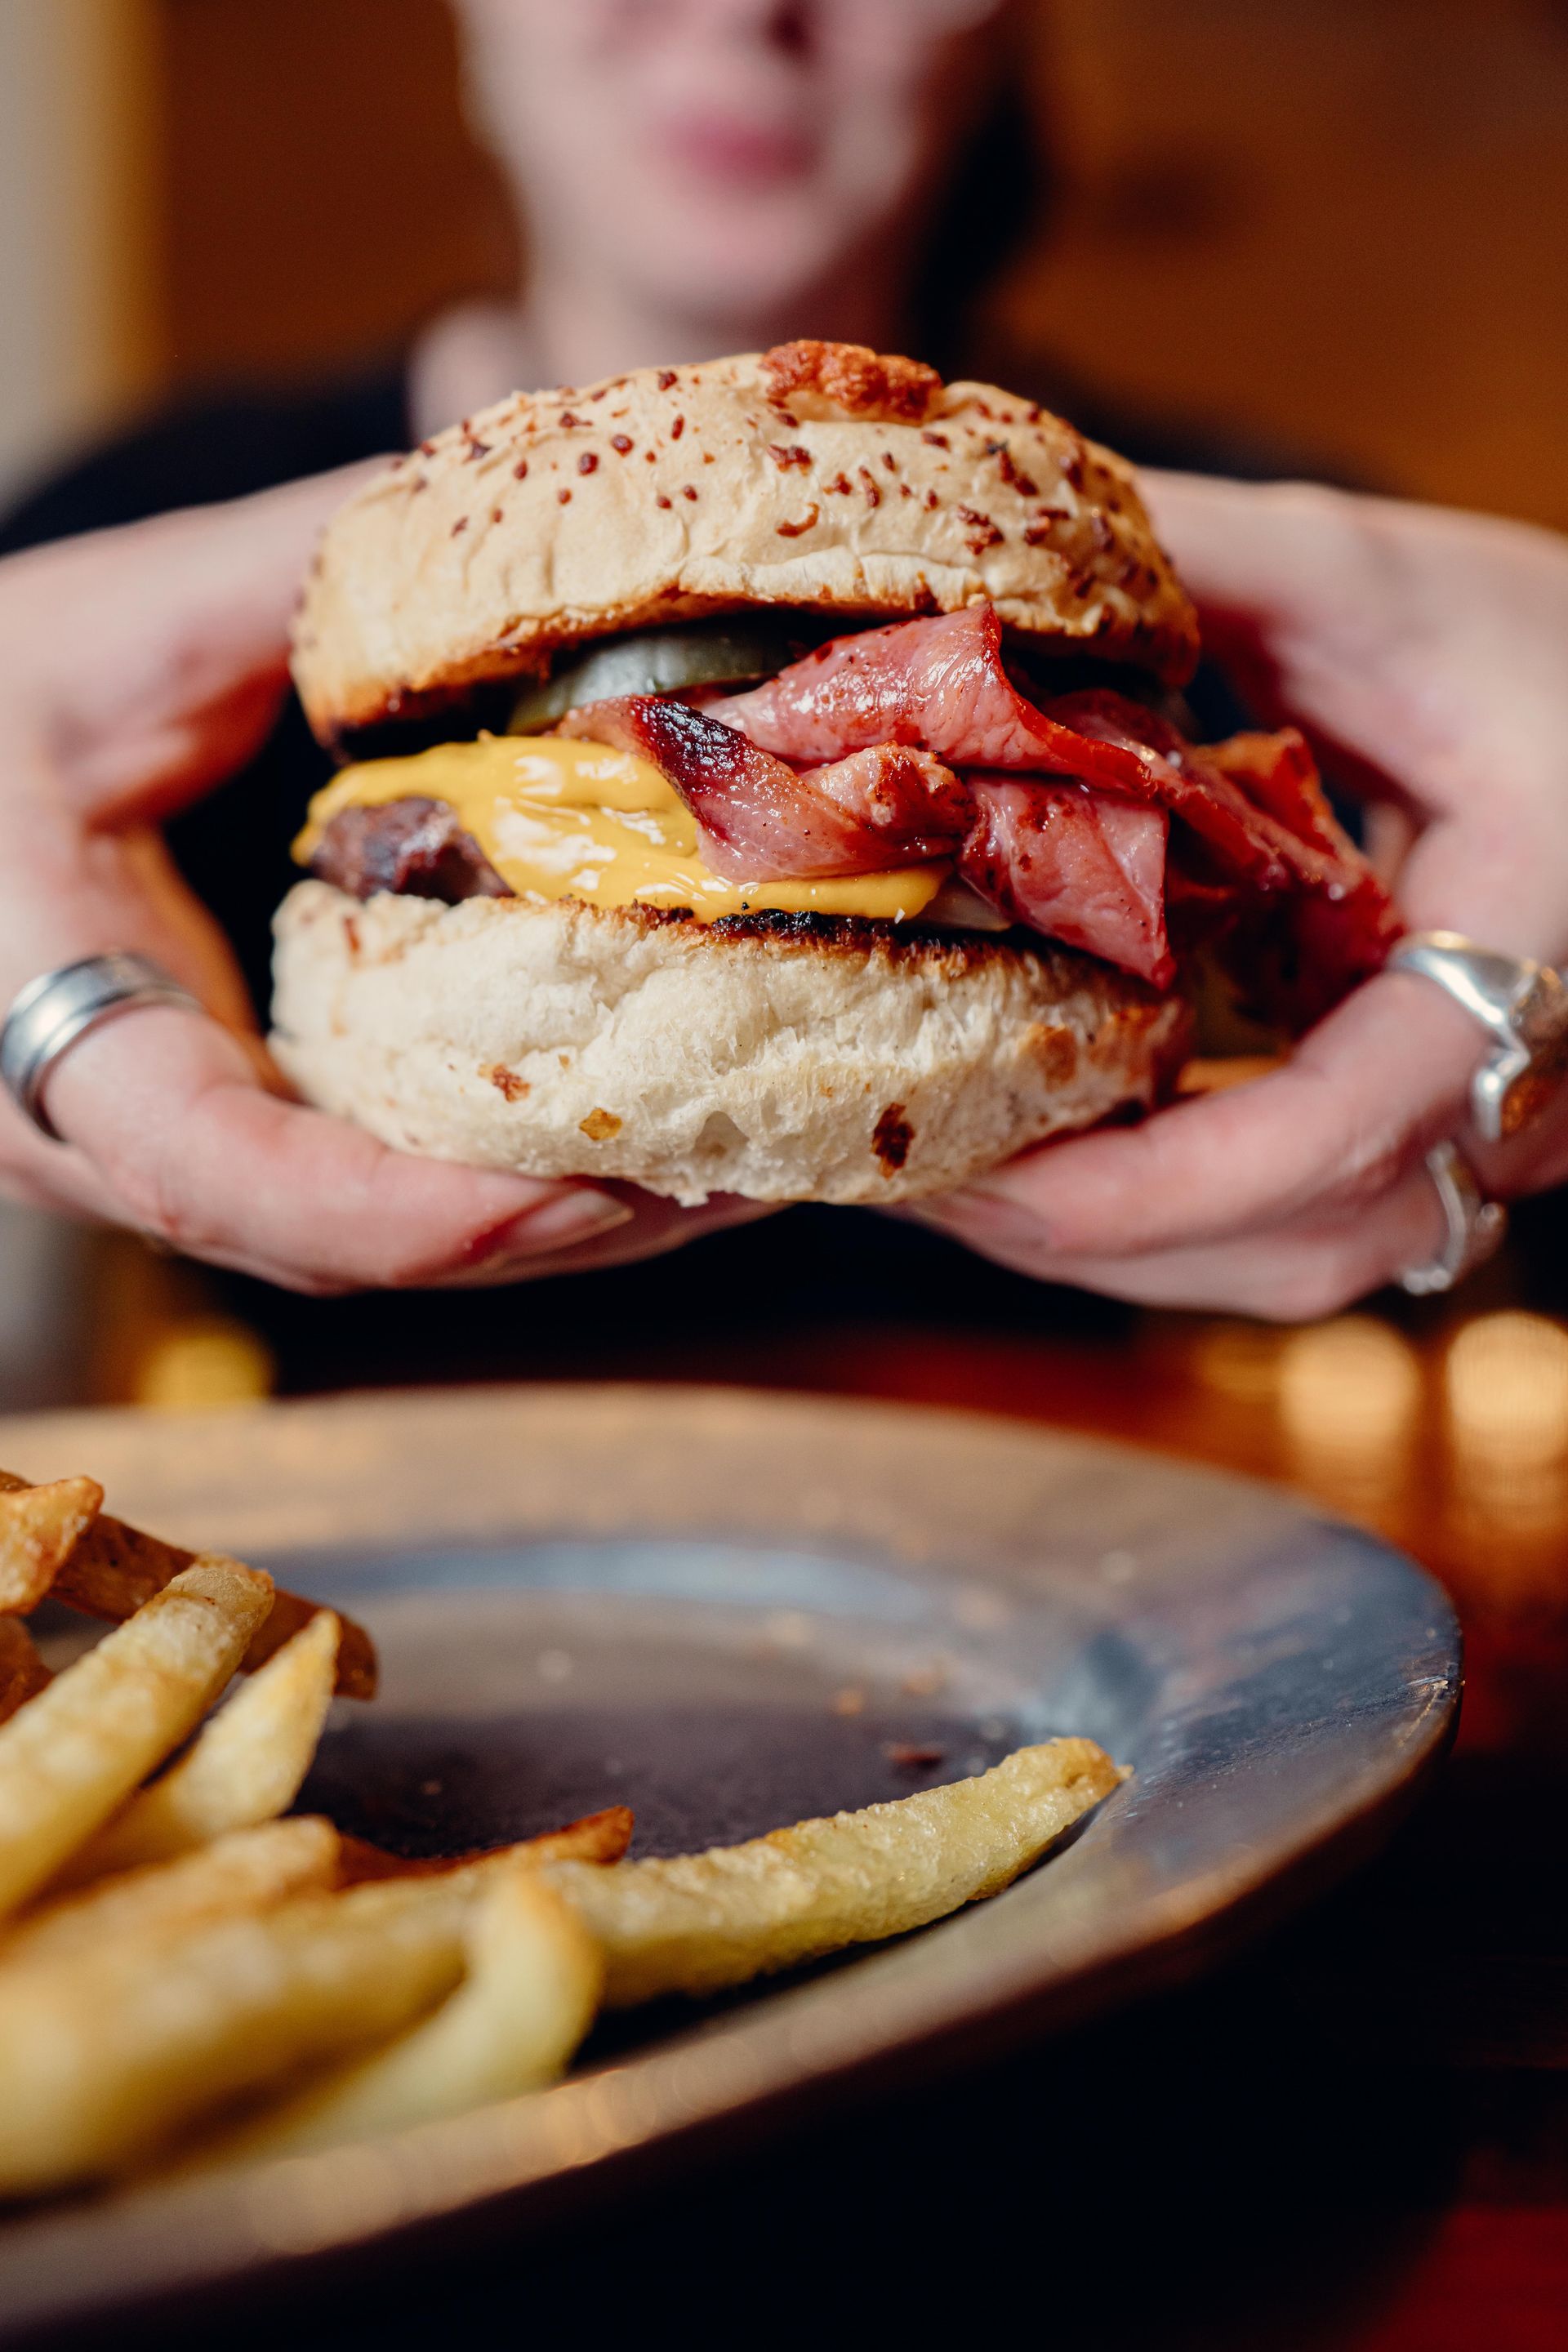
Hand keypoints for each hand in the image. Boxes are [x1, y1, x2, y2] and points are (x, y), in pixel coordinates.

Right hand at [0, 477, 763, 1291]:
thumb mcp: (117, 626)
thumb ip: (288, 574)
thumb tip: (496, 497)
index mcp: (43, 1021)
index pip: (222, 1175)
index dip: (408, 1212)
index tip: (587, 1190)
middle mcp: (111, 1137)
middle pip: (347, 1249)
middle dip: (551, 1233)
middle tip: (747, 1179)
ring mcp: (180, 1160)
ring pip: (381, 1246)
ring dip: (567, 1227)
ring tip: (749, 1171)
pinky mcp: (245, 1136)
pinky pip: (386, 1196)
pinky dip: (525, 1180)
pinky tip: (658, 1134)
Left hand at [916, 474, 1567, 1317]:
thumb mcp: (1385, 580)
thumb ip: (1207, 560)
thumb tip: (998, 547)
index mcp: (1534, 954)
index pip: (1333, 1135)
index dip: (1141, 1185)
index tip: (976, 1171)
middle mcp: (1529, 1085)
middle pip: (1301, 1246)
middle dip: (1095, 1235)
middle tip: (920, 1176)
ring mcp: (1499, 1128)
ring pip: (1305, 1259)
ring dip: (1127, 1239)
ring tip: (963, 1173)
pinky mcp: (1457, 1128)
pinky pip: (1312, 1218)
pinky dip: (1179, 1205)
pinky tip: (1066, 1142)